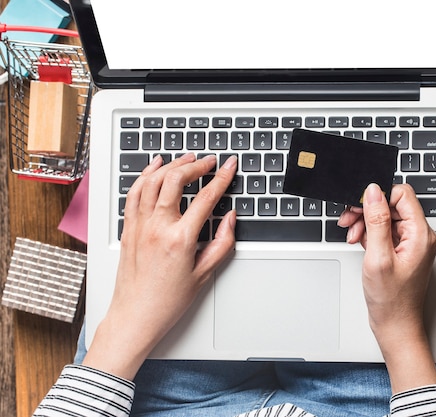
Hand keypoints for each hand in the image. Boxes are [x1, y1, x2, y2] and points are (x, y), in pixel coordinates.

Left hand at [82, 153, 237, 379]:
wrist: (135, 316)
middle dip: (196, 165)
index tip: (229, 166)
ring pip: (152, 181)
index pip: (206, 198)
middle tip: (209, 161)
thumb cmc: (167, 301)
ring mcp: (139, 226)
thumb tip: (230, 219)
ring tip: (186, 158)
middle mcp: (157, 228)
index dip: (222, 178)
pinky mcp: (128, 228)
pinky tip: (154, 167)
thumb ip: (222, 243)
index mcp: (180, 239)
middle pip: (176, 181)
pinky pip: (134, 193)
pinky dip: (145, 175)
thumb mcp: (204, 274)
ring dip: (171, 165)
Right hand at [338, 183, 435, 391]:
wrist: (395, 325)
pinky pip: (385, 230)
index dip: (378, 196)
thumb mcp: (378, 257)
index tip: (359, 205)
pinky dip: (369, 233)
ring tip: (352, 235)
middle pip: (392, 205)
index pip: (402, 195)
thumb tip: (373, 192)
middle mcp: (420, 235)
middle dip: (367, 210)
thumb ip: (377, 221)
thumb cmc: (391, 300)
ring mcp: (411, 243)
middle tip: (348, 220)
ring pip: (386, 216)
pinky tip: (359, 241)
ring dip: (365, 221)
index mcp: (420, 234)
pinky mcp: (402, 249)